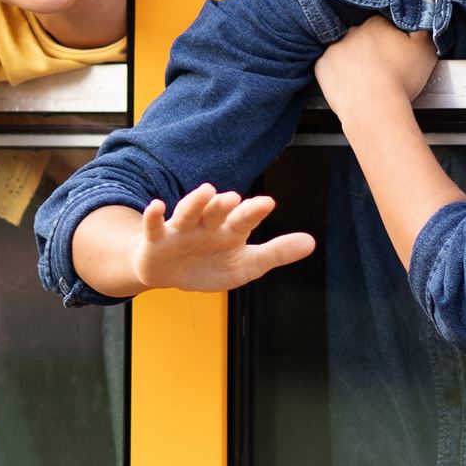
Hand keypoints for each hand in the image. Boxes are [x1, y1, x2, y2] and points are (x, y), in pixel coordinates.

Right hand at [124, 183, 314, 291]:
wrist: (169, 274)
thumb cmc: (208, 265)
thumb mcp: (245, 265)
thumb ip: (276, 253)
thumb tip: (312, 242)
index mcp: (228, 232)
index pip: (243, 220)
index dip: (253, 212)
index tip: (267, 203)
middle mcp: (206, 226)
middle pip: (215, 213)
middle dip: (224, 205)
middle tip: (235, 198)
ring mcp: (181, 231)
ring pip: (187, 213)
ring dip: (196, 201)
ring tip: (207, 191)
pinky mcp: (157, 240)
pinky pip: (154, 226)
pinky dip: (154, 216)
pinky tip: (157, 205)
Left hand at [314, 15, 436, 114]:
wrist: (375, 108)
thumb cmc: (400, 80)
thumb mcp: (425, 49)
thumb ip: (424, 28)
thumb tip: (420, 18)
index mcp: (376, 22)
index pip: (385, 23)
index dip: (393, 38)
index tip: (397, 53)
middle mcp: (352, 31)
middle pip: (364, 36)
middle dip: (372, 47)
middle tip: (384, 67)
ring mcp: (334, 48)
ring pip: (346, 50)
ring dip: (354, 59)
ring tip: (368, 78)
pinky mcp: (322, 66)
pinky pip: (331, 66)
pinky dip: (339, 73)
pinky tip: (353, 83)